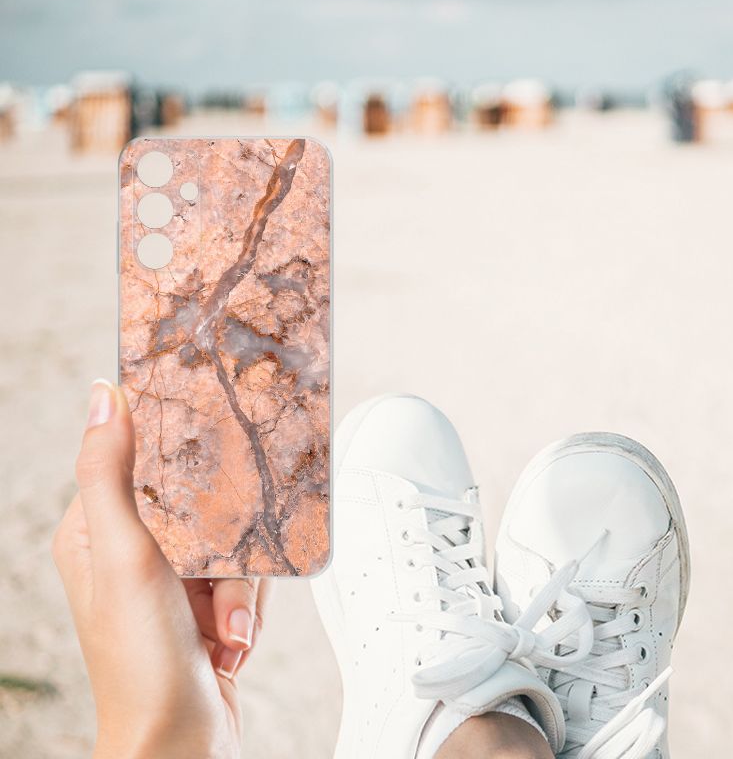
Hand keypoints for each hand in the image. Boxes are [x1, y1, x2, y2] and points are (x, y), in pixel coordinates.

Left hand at [52, 380, 270, 758]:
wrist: (181, 742)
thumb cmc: (141, 662)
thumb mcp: (125, 556)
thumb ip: (110, 475)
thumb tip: (103, 397)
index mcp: (95, 531)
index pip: (140, 461)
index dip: (179, 456)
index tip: (212, 446)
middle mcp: (132, 552)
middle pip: (201, 502)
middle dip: (223, 548)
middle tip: (216, 580)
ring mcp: (170, 581)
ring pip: (232, 540)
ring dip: (239, 588)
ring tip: (223, 627)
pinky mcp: (204, 605)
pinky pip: (247, 576)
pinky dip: (247, 608)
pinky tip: (230, 639)